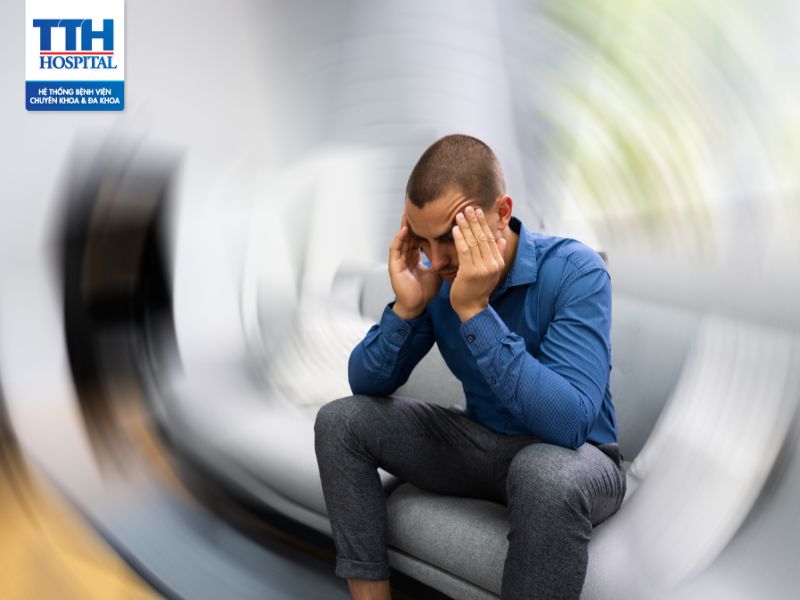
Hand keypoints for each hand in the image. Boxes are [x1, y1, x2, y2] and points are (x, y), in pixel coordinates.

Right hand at [388, 213, 442, 318]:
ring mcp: (399, 260)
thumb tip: (455, 250)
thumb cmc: (425, 291)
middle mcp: (406, 256)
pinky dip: (399, 239)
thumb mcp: (437, 271)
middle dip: (412, 223)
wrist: (417, 305)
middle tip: (417, 208)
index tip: (431, 216)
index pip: (418, 238)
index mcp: (414, 257)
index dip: (423, 228)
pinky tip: (404, 230)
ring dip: (404, 226)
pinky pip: (395, 249)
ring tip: (408, 213)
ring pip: (401, 239)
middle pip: (408, 235)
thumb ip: (441, 260)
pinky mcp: (394, 266)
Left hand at [450, 206, 506, 321]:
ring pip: (473, 242)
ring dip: (466, 227)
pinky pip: (464, 251)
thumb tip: (502, 239)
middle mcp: (492, 264)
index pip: (491, 238)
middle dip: (475, 221)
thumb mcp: (492, 272)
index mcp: (498, 262)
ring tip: (459, 215)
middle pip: (483, 237)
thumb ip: (498, 254)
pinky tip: (455, 229)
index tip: (477, 211)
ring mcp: (482, 268)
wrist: (472, 308)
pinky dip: (459, 238)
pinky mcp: (470, 272)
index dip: (483, 223)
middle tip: (468, 207)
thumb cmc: (478, 289)